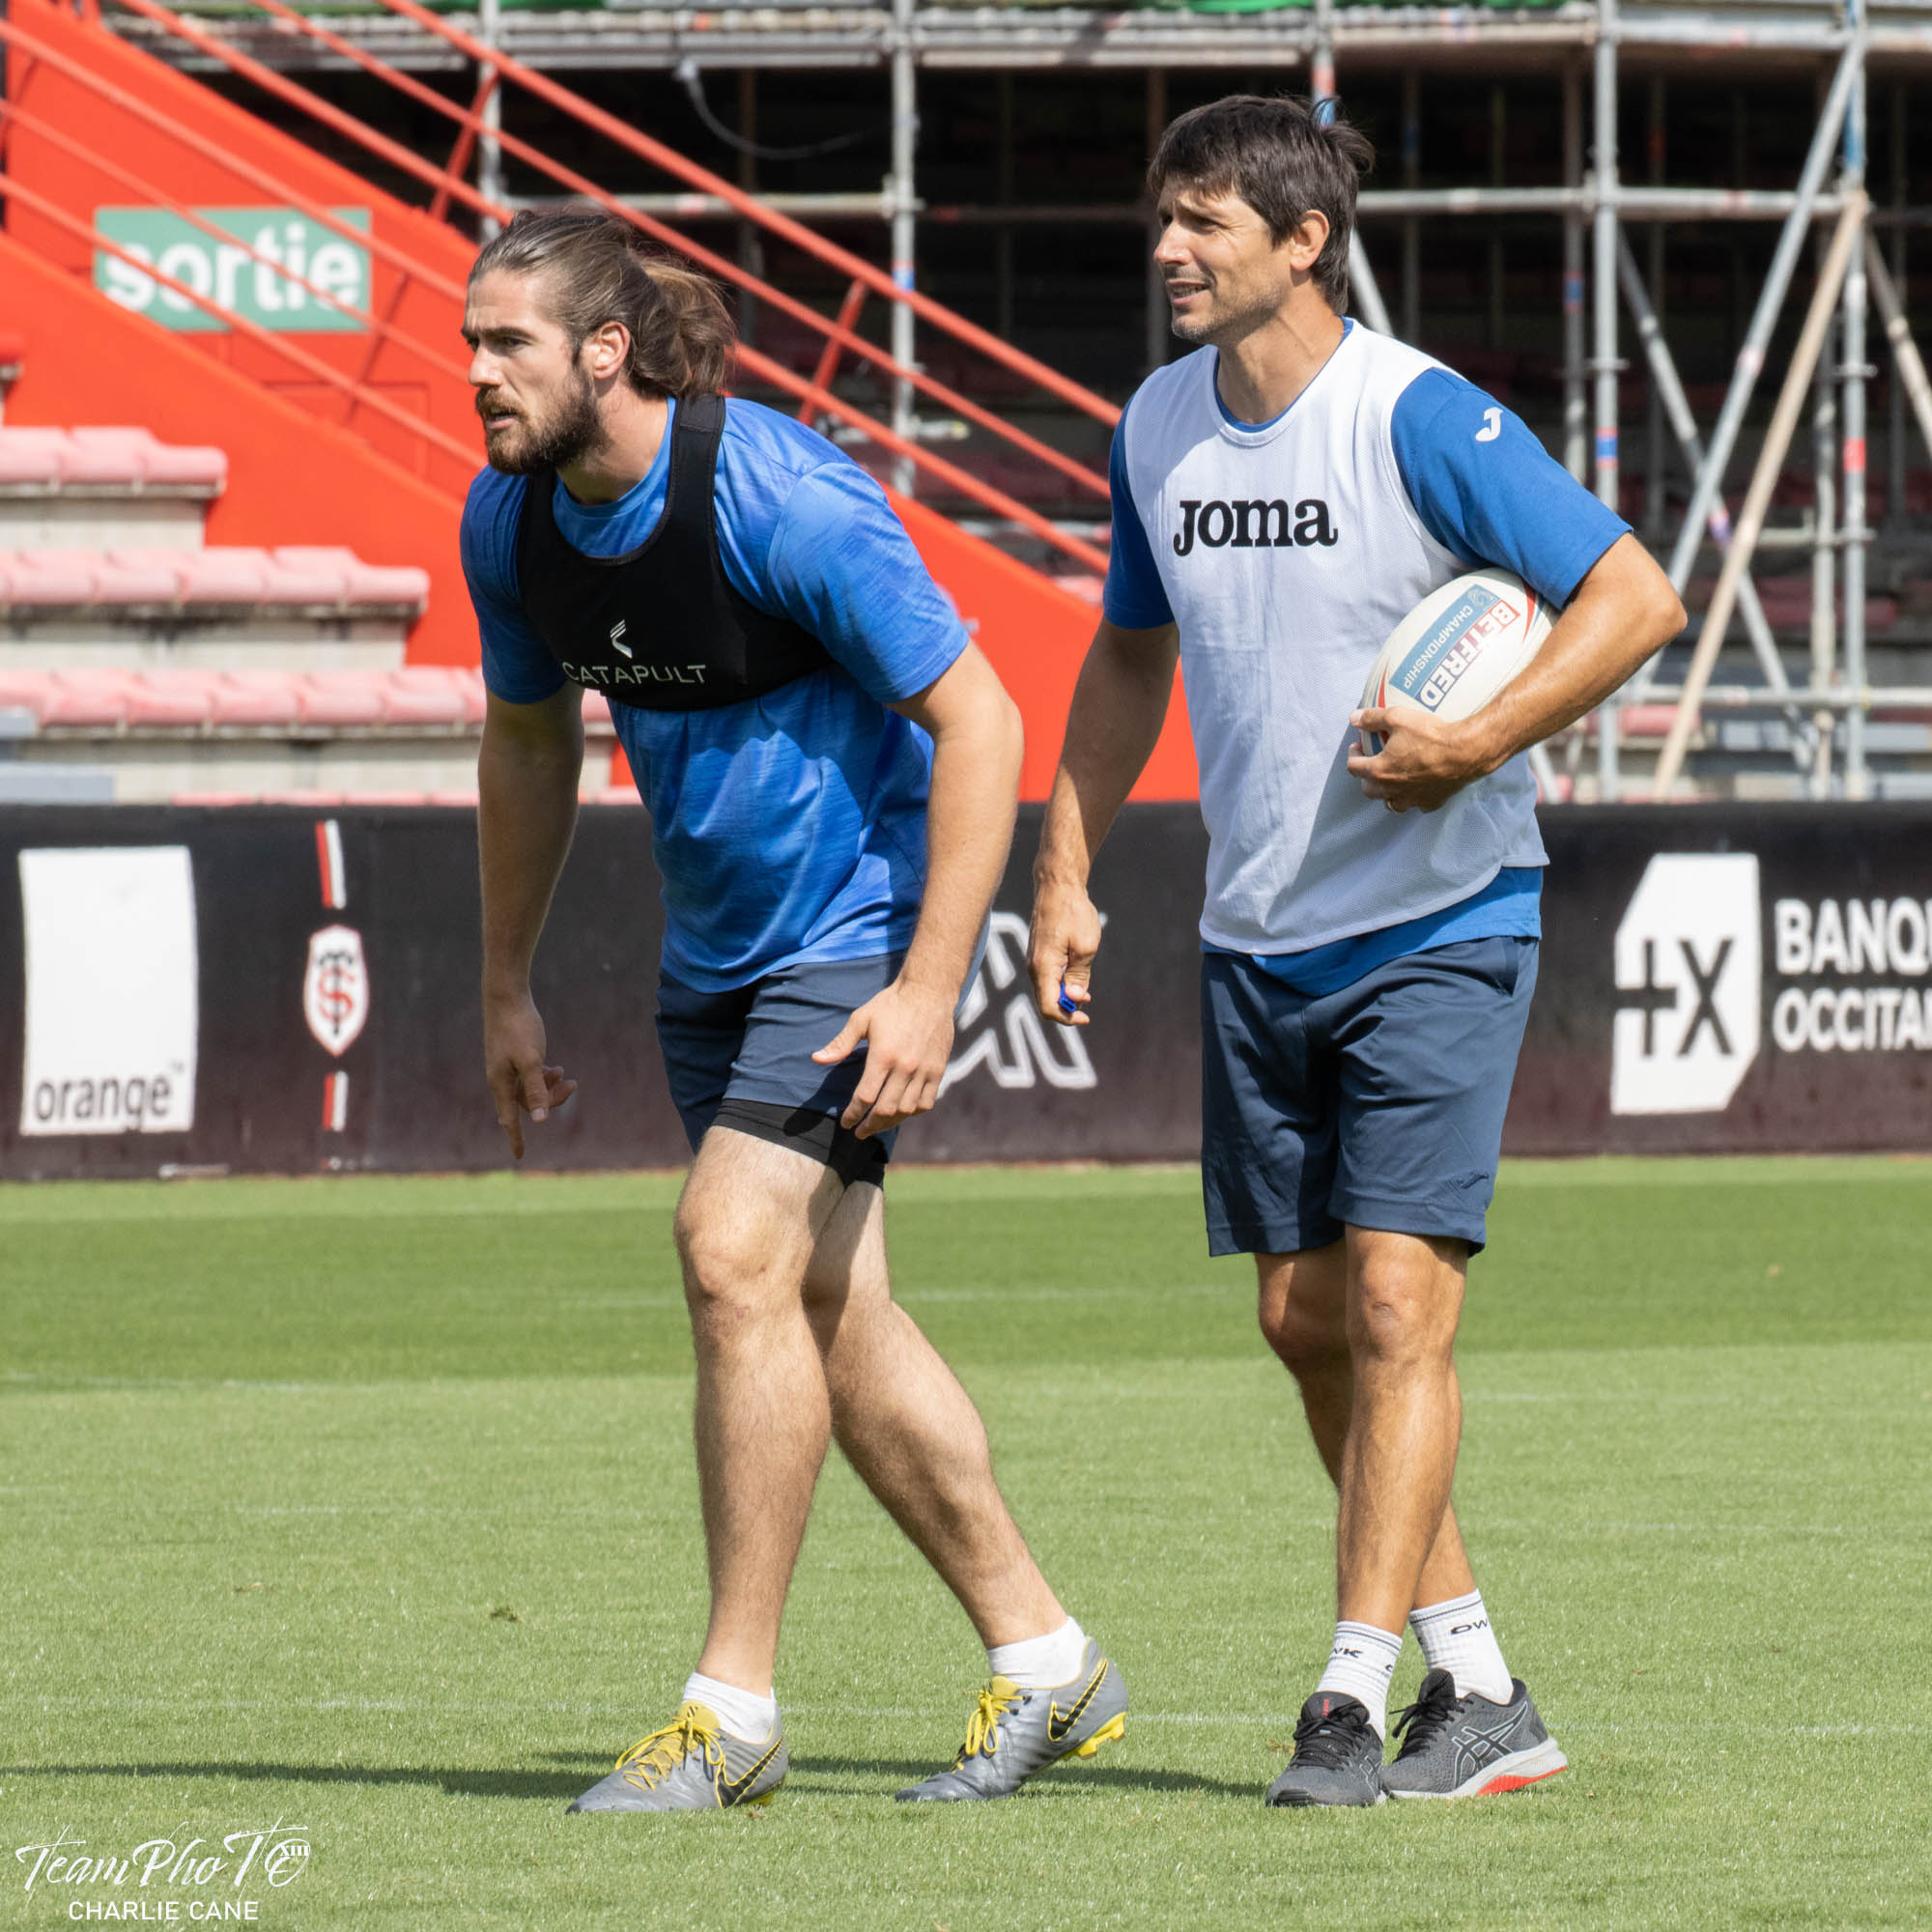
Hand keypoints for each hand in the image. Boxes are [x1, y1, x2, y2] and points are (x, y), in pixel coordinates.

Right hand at [483, 990, 577, 1159]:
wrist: (507, 997)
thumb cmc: (518, 1028)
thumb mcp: (531, 1060)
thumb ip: (536, 1090)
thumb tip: (541, 1120)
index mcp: (501, 1083)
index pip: (510, 1119)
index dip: (516, 1138)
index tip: (520, 1156)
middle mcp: (502, 1079)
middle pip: (528, 1104)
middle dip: (551, 1100)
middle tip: (572, 1085)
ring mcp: (507, 1067)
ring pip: (531, 1090)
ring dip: (550, 1087)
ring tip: (565, 1074)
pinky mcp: (514, 1055)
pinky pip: (530, 1076)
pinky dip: (545, 1076)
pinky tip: (557, 1069)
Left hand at [812, 978, 956, 1139]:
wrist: (928, 992)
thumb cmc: (890, 1004)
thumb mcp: (861, 1019)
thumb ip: (840, 1044)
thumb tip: (817, 1059)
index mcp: (883, 1056)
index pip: (865, 1097)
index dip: (853, 1114)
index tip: (846, 1122)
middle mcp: (905, 1067)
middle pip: (885, 1110)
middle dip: (869, 1125)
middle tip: (860, 1132)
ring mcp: (924, 1070)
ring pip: (906, 1110)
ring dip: (890, 1123)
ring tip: (878, 1125)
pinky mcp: (938, 1070)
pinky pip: (926, 1102)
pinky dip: (912, 1112)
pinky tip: (901, 1113)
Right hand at [1027, 876, 1102, 1026]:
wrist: (1058, 886)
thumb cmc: (1073, 913)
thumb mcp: (1085, 947)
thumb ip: (1079, 975)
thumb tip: (1074, 998)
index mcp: (1043, 967)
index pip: (1048, 1007)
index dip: (1067, 1018)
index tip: (1086, 1016)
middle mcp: (1033, 967)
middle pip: (1045, 1002)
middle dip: (1066, 1009)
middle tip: (1088, 1005)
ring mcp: (1034, 960)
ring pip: (1046, 991)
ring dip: (1064, 997)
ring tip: (1085, 992)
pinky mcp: (1038, 954)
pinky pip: (1046, 979)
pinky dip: (1060, 985)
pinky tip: (1075, 979)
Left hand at [1347, 706, 1497, 813]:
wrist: (1466, 752)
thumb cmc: (1431, 734)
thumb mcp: (1398, 717)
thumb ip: (1373, 718)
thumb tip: (1354, 718)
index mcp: (1379, 771)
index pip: (1354, 768)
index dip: (1353, 755)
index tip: (1358, 747)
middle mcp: (1392, 790)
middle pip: (1368, 790)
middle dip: (1366, 777)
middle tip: (1373, 763)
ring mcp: (1411, 799)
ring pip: (1391, 803)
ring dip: (1387, 792)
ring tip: (1393, 779)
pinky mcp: (1431, 803)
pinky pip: (1417, 803)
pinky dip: (1413, 796)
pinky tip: (1418, 786)